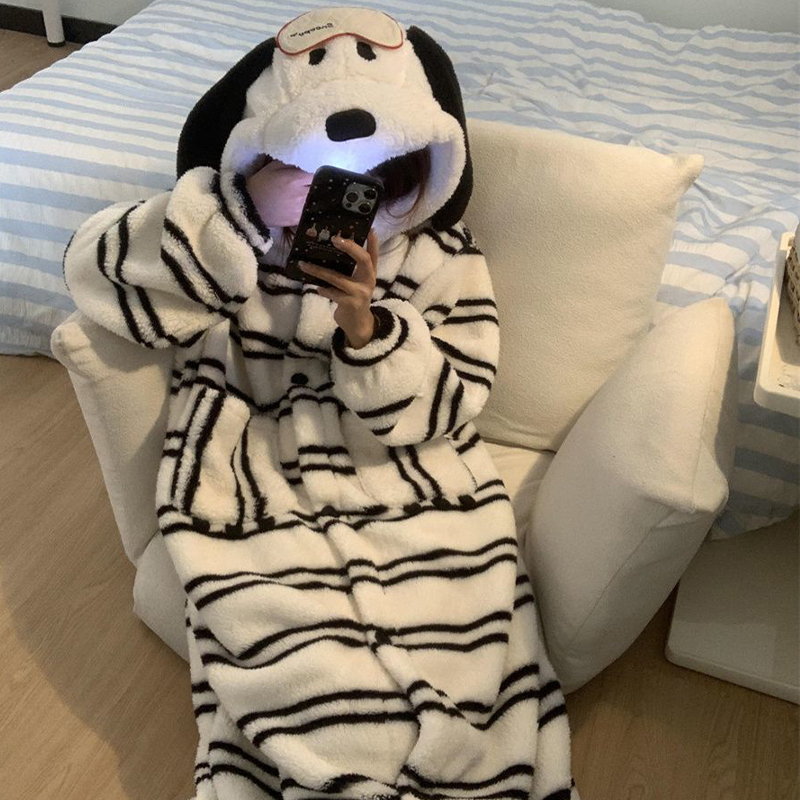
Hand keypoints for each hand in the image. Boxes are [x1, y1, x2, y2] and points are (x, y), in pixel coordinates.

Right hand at [245, 159, 312, 227]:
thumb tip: (304, 159)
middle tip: (312, 182)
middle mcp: (301, 194)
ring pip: (316, 200)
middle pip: (319, 188)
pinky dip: (309, 207)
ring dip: (314, 196)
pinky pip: (310, 211)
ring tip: (308, 193)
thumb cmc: (260, 185)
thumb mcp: (272, 167)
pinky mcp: (297, 219)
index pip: (316, 173)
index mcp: (295, 179)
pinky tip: (304, 204)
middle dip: (317, 183)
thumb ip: (290, 163)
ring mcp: (300, 209)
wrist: (249, 208)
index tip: (314, 170)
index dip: (316, 170)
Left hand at [300, 231, 379, 348]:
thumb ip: (350, 270)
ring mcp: (360, 293)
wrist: (358, 325)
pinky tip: (317, 287)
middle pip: (363, 260)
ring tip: (304, 265)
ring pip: (337, 278)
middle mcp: (368, 281)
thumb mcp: (356, 283)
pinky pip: (332, 293)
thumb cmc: (353, 299)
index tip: (369, 228)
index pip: (374, 255)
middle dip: (350, 247)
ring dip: (318, 271)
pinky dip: (323, 289)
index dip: (373, 242)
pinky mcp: (350, 304)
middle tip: (335, 238)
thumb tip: (330, 252)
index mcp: (370, 274)